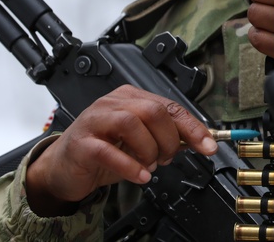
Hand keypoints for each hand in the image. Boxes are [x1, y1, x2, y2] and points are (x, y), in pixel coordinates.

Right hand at [24, 85, 216, 215]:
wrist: (64, 169)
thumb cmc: (103, 152)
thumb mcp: (140, 143)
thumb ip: (165, 137)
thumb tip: (198, 140)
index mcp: (131, 98)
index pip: (169, 106)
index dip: (193, 127)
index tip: (209, 146)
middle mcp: (113, 103)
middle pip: (153, 111)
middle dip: (169, 139)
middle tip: (167, 158)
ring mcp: (95, 120)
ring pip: (132, 123)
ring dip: (149, 150)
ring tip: (150, 165)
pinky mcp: (81, 142)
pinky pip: (108, 150)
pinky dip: (129, 165)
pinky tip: (140, 175)